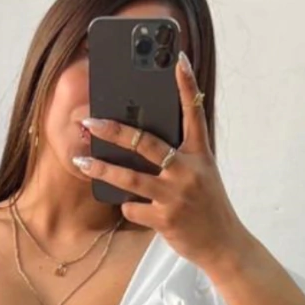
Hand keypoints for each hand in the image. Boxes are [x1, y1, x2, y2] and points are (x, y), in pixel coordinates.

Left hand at [74, 50, 250, 275]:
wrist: (223, 245)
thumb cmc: (208, 207)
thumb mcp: (203, 175)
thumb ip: (180, 158)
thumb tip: (141, 144)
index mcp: (200, 155)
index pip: (194, 113)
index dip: (186, 85)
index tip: (177, 59)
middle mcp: (188, 171)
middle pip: (146, 143)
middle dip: (115, 131)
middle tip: (91, 122)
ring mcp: (176, 195)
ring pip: (130, 178)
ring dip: (102, 168)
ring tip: (81, 161)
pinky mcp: (165, 219)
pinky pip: (133, 207)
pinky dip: (128, 206)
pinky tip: (134, 208)